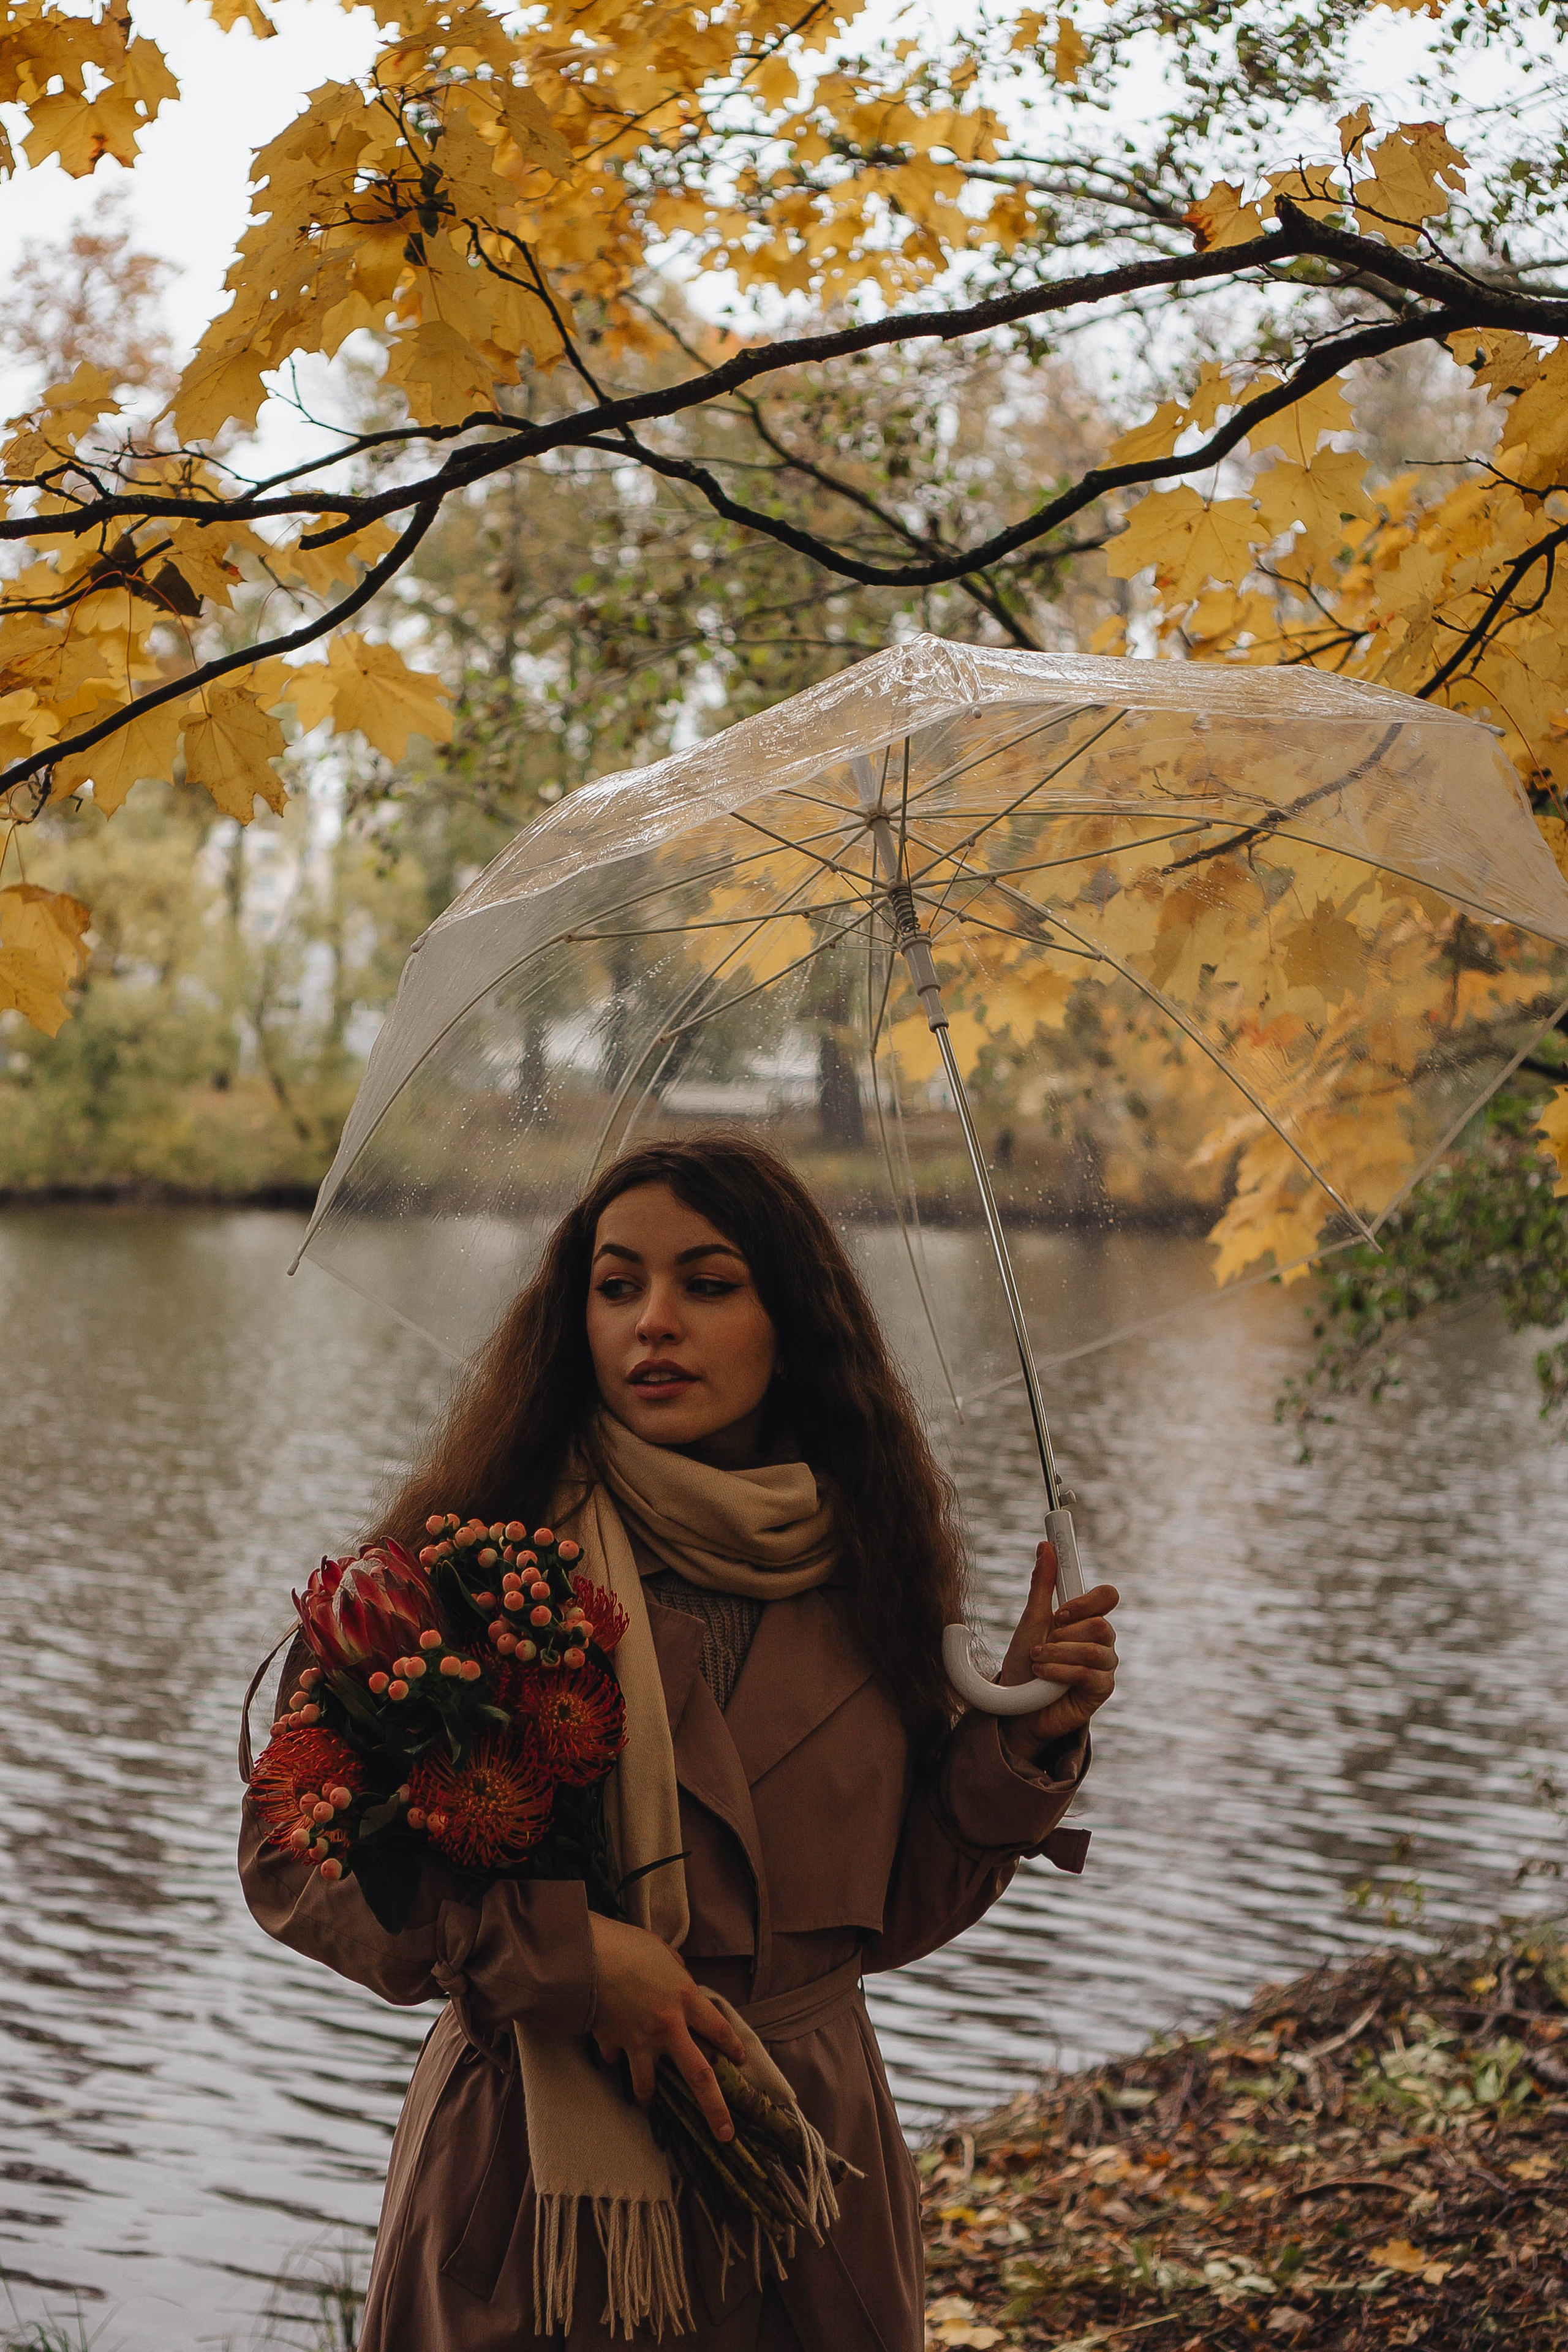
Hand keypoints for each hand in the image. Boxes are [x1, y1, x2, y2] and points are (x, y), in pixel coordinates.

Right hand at [588, 1913, 746, 2140]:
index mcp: (685, 1997)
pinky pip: (612, 2058)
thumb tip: (679, 1974)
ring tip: (647, 2101)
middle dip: (715, 2109)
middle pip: (699, 2076)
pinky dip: (612, 2057)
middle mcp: (668, 2025)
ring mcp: (638, 2039)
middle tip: (725, 2134)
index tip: (739, 2061)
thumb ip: (674, 1968)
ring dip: (647, 2094)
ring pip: (647, 2084)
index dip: (732, 2047)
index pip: (718, 2029)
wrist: (585, 1954)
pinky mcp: (611, 2042)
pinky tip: (609, 2054)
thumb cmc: (626, 1944)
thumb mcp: (661, 1950)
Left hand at [996, 1541, 1119, 1763]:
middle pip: (1102, 1624)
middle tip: (1044, 1641)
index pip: (1107, 1596)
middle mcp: (1100, 1640)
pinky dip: (1061, 1672)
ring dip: (1058, 1654)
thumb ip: (1041, 1584)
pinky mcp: (1102, 1690)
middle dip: (1065, 1634)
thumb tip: (1044, 1545)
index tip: (1060, 1611)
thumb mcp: (1030, 1620)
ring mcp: (1104, 1666)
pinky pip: (1090, 1674)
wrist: (1015, 1708)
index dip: (1087, 1601)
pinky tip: (1045, 1677)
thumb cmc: (1024, 1664)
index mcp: (1086, 1618)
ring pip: (1095, 1649)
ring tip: (1038, 1661)